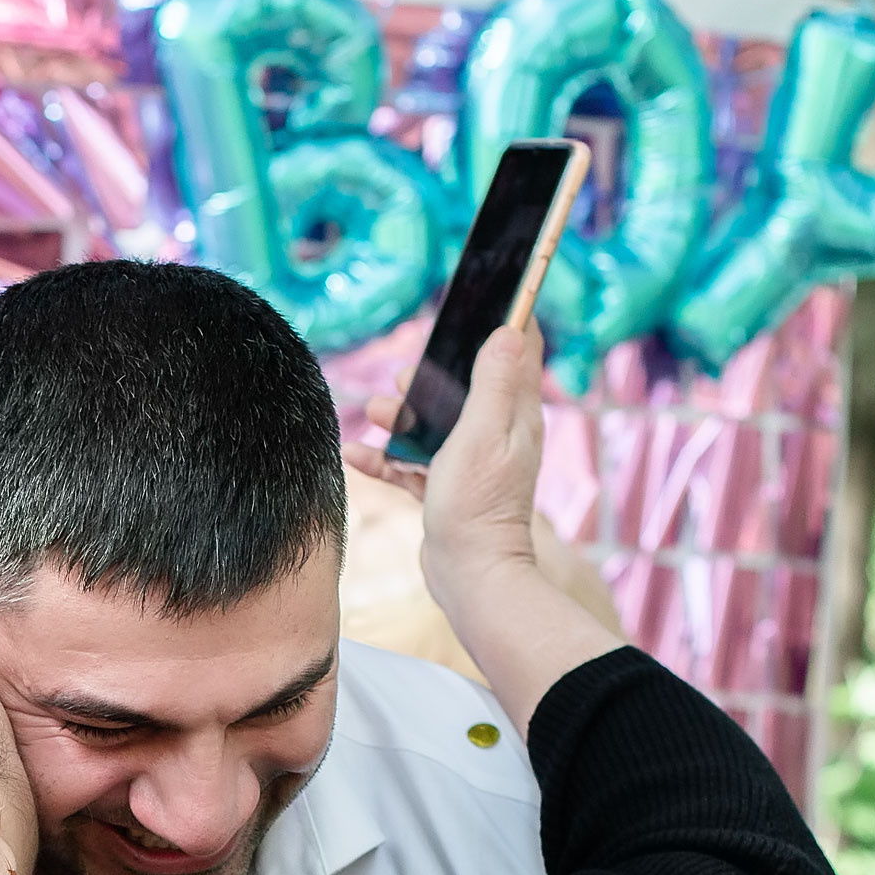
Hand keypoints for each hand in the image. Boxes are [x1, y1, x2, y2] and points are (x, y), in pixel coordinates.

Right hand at [347, 321, 542, 594]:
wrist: (470, 577)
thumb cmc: (478, 506)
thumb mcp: (482, 433)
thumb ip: (493, 381)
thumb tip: (509, 327)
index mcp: (515, 414)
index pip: (520, 351)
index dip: (504, 319)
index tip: (483, 297)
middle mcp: (497, 435)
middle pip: (465, 386)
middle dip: (432, 375)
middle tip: (407, 374)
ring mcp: (470, 464)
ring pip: (433, 424)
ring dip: (402, 416)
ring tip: (376, 412)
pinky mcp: (444, 491)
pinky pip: (410, 463)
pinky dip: (384, 456)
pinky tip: (354, 453)